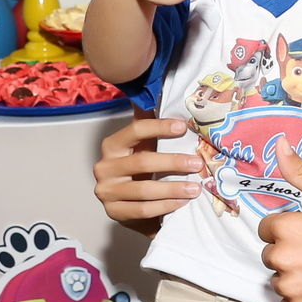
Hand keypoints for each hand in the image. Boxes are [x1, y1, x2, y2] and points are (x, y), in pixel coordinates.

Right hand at [94, 114, 202, 235]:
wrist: (129, 205)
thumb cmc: (139, 170)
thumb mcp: (142, 145)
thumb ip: (146, 122)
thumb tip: (155, 88)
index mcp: (112, 146)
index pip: (135, 130)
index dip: (159, 127)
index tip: (183, 127)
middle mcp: (104, 167)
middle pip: (142, 162)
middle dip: (173, 162)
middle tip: (197, 164)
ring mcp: (106, 192)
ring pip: (143, 189)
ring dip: (173, 189)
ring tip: (195, 188)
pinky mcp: (114, 213)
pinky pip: (143, 210)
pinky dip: (165, 206)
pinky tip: (182, 203)